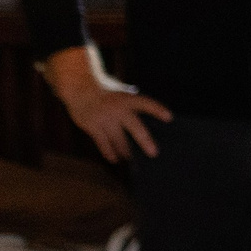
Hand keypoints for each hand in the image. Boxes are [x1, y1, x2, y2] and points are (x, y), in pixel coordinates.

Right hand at [44, 46, 170, 163]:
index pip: (146, 104)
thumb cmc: (107, 96)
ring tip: (131, 159)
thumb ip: (133, 107)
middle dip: (145, 141)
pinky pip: (103, 143)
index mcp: (128, 99)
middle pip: (135, 127)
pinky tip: (114, 159)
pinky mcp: (93, 126)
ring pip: (119, 139)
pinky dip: (109, 152)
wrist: (81, 90)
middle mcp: (118, 109)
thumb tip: (147, 126)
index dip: (157, 110)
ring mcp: (105, 118)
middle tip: (154, 153)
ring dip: (126, 151)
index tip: (169, 118)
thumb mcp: (122, 95)